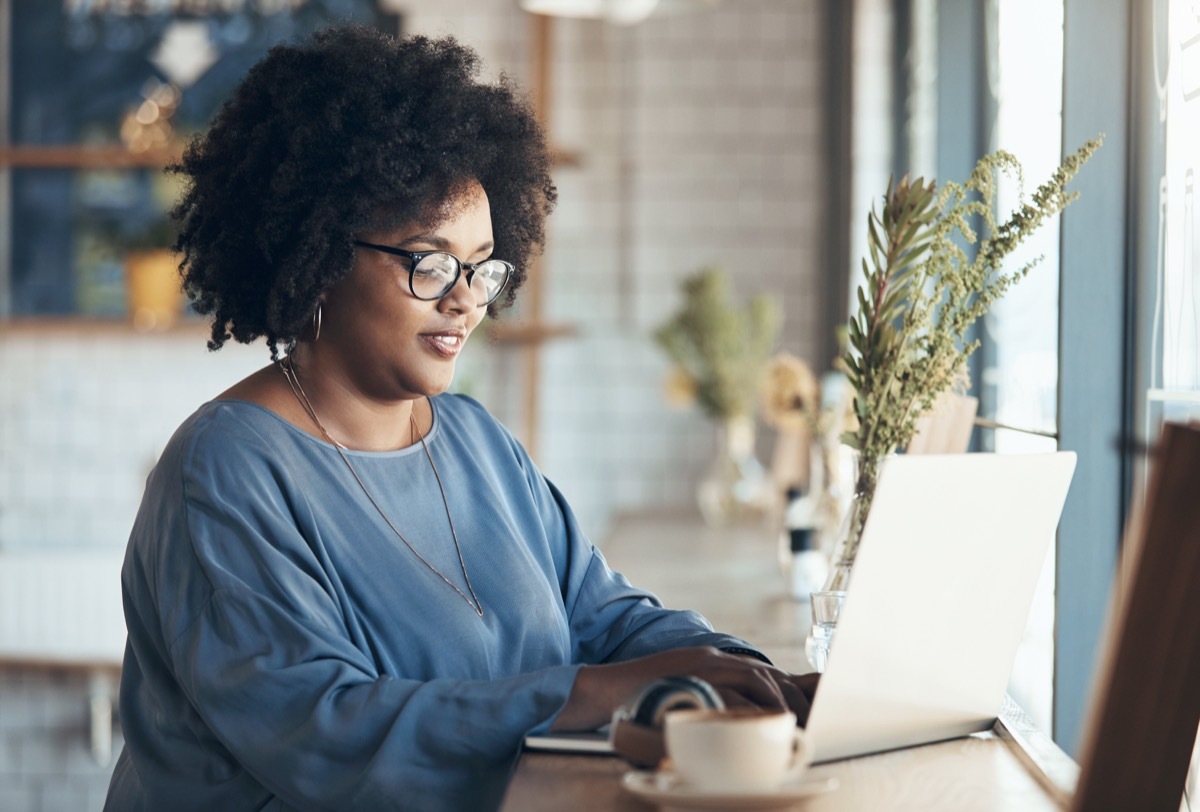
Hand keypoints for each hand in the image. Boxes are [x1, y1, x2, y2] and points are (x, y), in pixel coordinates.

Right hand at [552, 647, 811, 731]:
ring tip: (790, 723)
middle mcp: (712, 658)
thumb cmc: (644, 699)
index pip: (761, 671)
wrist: (606, 689)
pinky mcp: (691, 679)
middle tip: (807, 720)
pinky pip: (730, 694)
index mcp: (713, 660)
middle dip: (793, 696)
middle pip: (765, 673)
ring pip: (755, 679)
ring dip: (778, 701)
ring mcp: (701, 666)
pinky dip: (750, 709)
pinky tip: (762, 722)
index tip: (807, 708)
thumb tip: (746, 722)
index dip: (789, 687)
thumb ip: (714, 699)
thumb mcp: (686, 693)